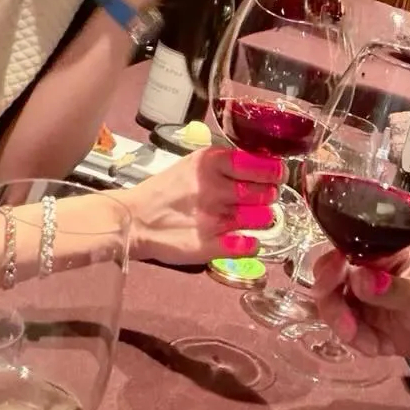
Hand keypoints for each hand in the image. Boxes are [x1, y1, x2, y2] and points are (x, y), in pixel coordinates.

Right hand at [122, 145, 279, 263]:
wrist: (133, 220)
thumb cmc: (166, 191)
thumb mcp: (193, 164)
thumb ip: (225, 163)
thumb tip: (261, 165)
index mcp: (212, 163)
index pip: (260, 165)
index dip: (274, 172)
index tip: (276, 175)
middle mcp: (217, 189)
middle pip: (267, 193)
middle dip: (269, 195)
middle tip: (261, 197)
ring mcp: (216, 219)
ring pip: (263, 218)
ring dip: (262, 218)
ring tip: (250, 217)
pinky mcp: (211, 246)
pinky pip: (250, 246)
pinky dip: (252, 244)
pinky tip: (244, 240)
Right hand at [310, 239, 409, 368]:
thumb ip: (394, 289)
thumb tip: (360, 280)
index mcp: (384, 248)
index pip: (346, 248)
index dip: (330, 265)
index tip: (327, 285)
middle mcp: (367, 267)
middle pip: (329, 278)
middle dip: (332, 305)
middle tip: (347, 327)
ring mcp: (362, 294)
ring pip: (333, 306)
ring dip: (345, 327)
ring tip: (371, 343)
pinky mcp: (363, 319)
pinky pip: (347, 330)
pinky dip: (358, 341)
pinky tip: (380, 347)